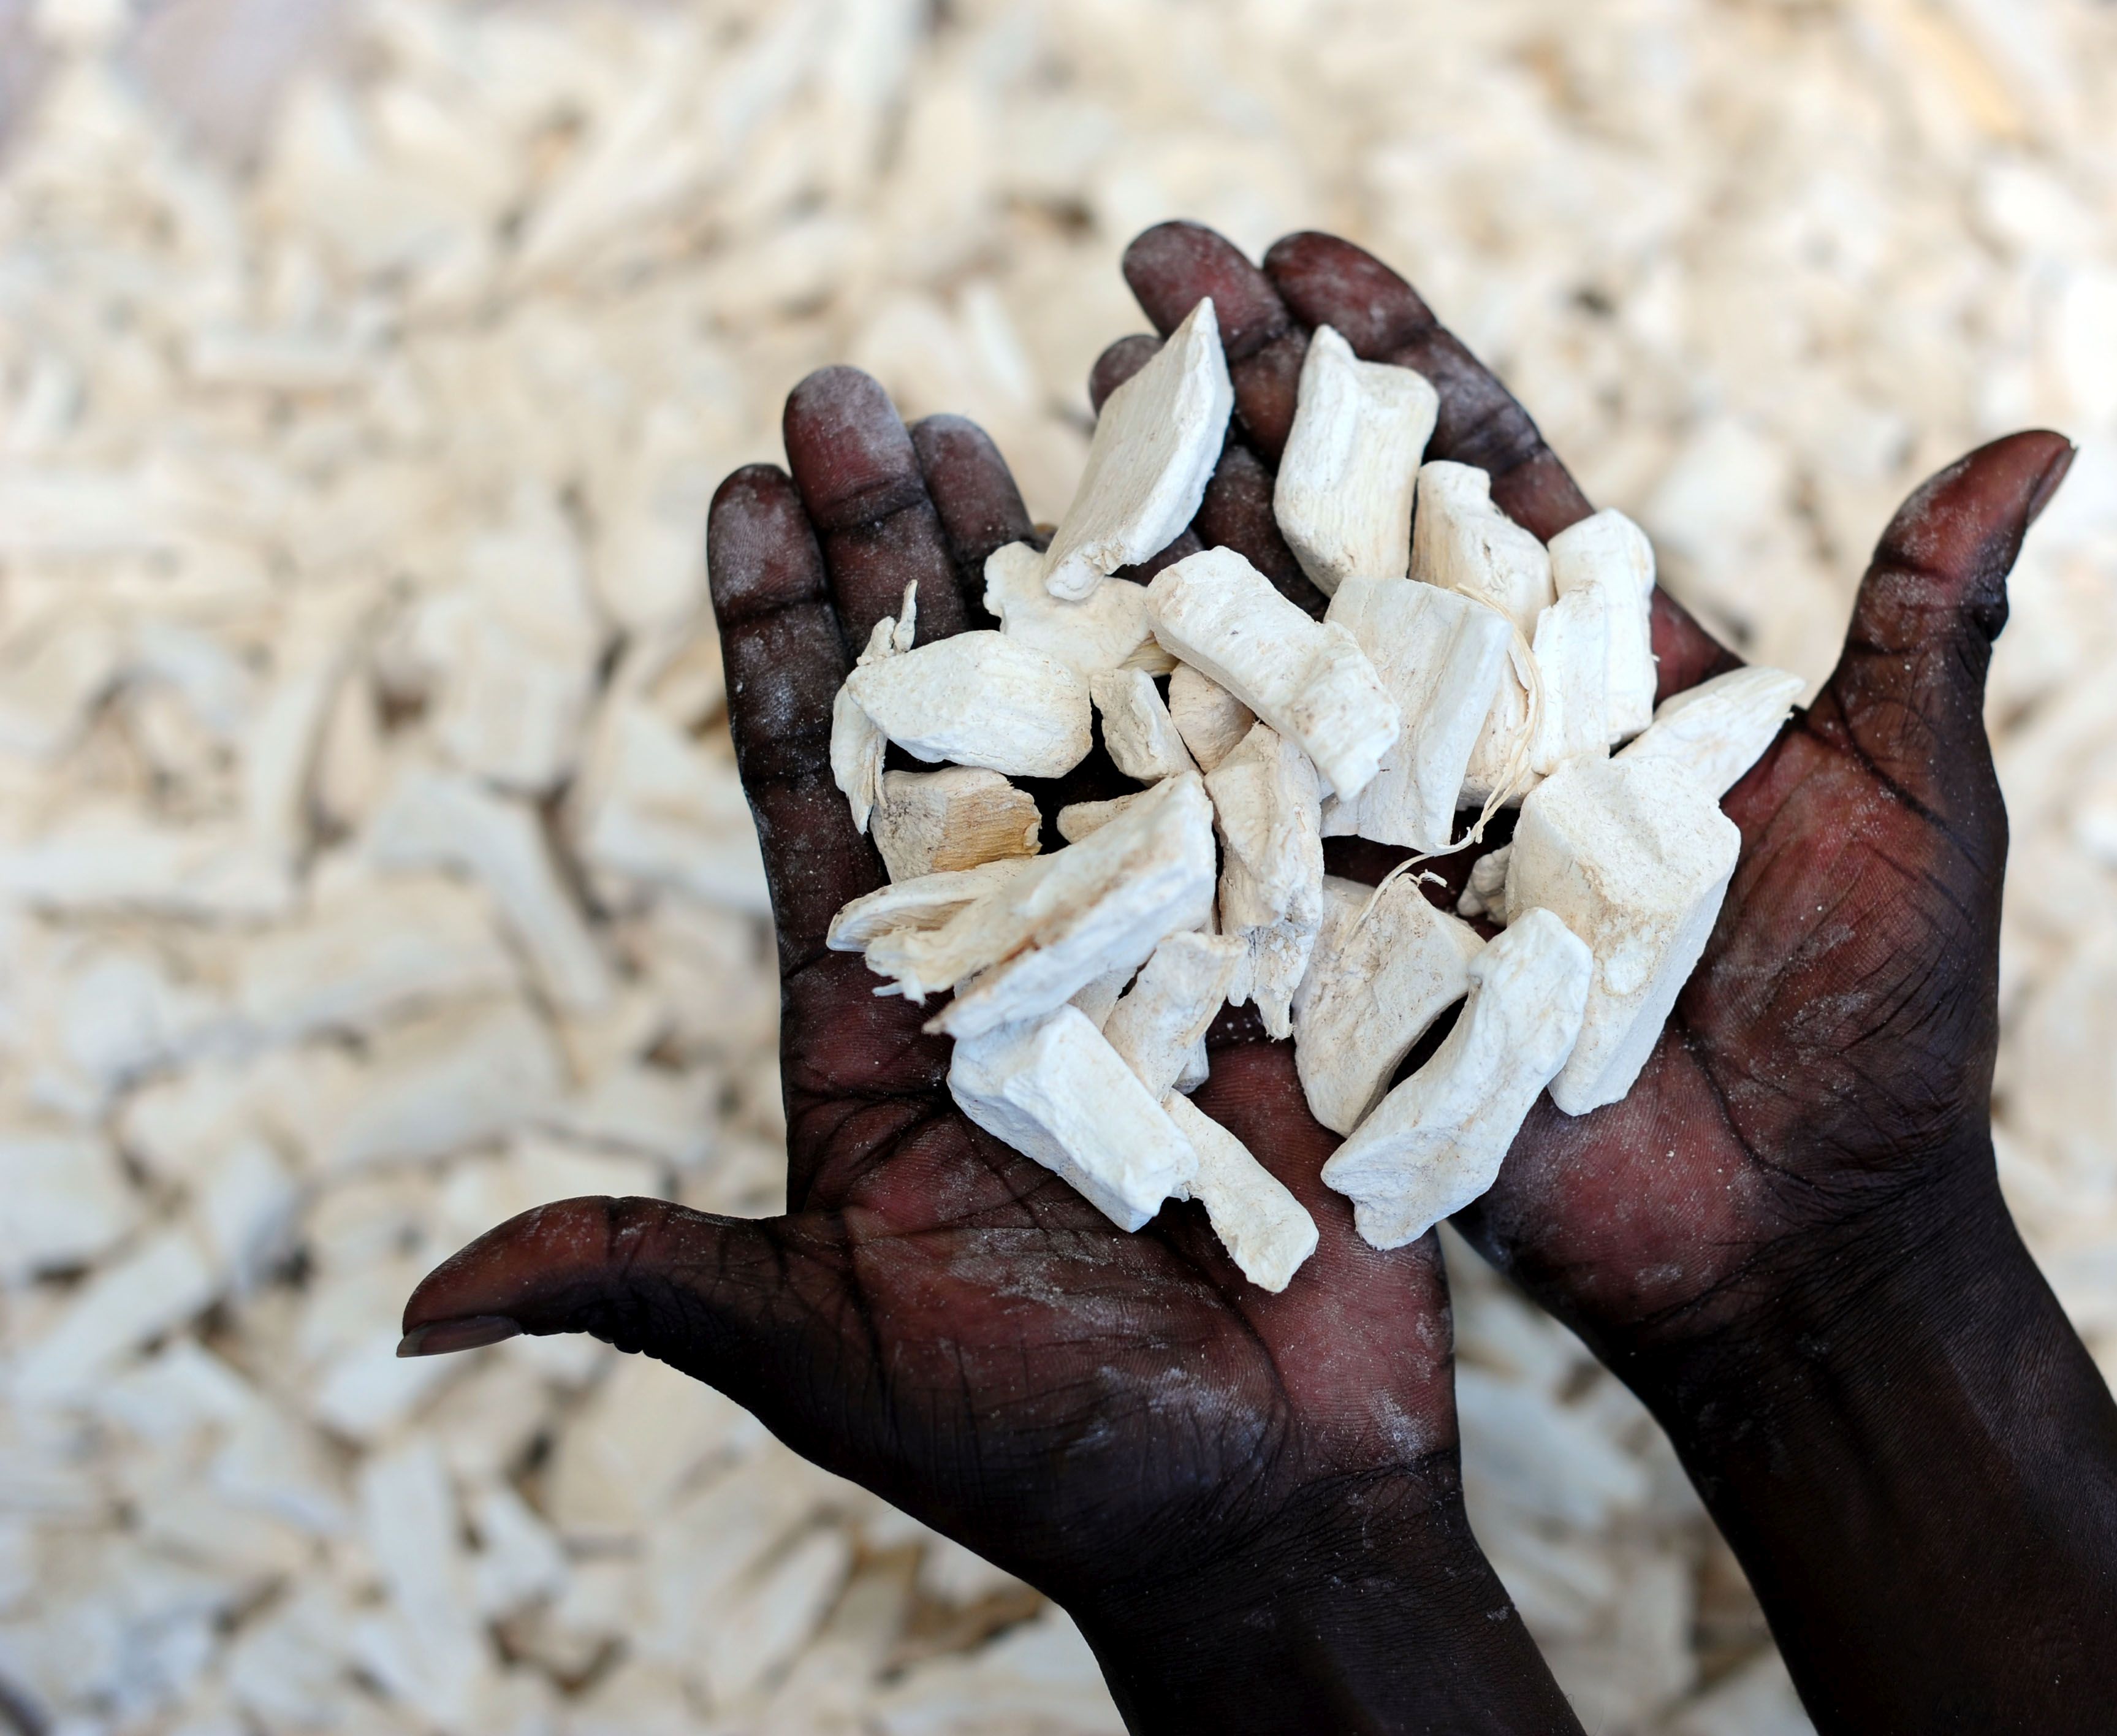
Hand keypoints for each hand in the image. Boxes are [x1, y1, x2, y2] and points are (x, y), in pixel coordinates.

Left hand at [403, 359, 1578, 1729]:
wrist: (1268, 1504)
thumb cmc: (1044, 1452)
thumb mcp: (830, 1356)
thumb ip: (658, 1278)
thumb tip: (425, 1305)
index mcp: (891, 1018)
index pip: (812, 792)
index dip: (770, 644)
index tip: (732, 495)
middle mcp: (1019, 951)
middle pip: (948, 714)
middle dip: (895, 555)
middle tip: (847, 389)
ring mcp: (1163, 940)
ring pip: (1104, 713)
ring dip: (1060, 565)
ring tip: (1008, 411)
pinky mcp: (1296, 956)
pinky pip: (1272, 783)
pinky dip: (1253, 657)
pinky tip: (1225, 529)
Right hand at [1111, 227, 2116, 1731]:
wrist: (1798, 1235)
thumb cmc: (1878, 1021)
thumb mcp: (1914, 799)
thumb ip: (1927, 621)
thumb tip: (2046, 438)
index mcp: (1600, 674)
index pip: (1482, 479)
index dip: (1391, 364)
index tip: (1299, 261)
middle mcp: (1479, 738)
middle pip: (1342, 539)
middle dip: (1242, 410)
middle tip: (1147, 285)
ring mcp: (1398, 842)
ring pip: (1268, 665)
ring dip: (1174, 534)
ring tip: (1084, 412)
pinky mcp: (1347, 955)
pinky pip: (1237, 840)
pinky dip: (1156, 744)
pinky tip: (1062, 634)